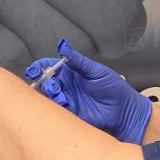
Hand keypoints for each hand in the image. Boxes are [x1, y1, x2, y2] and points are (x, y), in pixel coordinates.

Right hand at [25, 38, 151, 143]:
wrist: (124, 109)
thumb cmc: (113, 87)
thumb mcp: (95, 70)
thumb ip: (78, 60)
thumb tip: (62, 46)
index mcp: (70, 72)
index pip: (49, 66)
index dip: (39, 67)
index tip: (35, 70)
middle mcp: (66, 85)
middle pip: (46, 81)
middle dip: (44, 81)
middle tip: (51, 83)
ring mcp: (67, 99)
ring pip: (49, 96)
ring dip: (50, 94)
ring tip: (59, 93)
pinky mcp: (70, 113)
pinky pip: (57, 110)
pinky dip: (56, 107)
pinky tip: (64, 103)